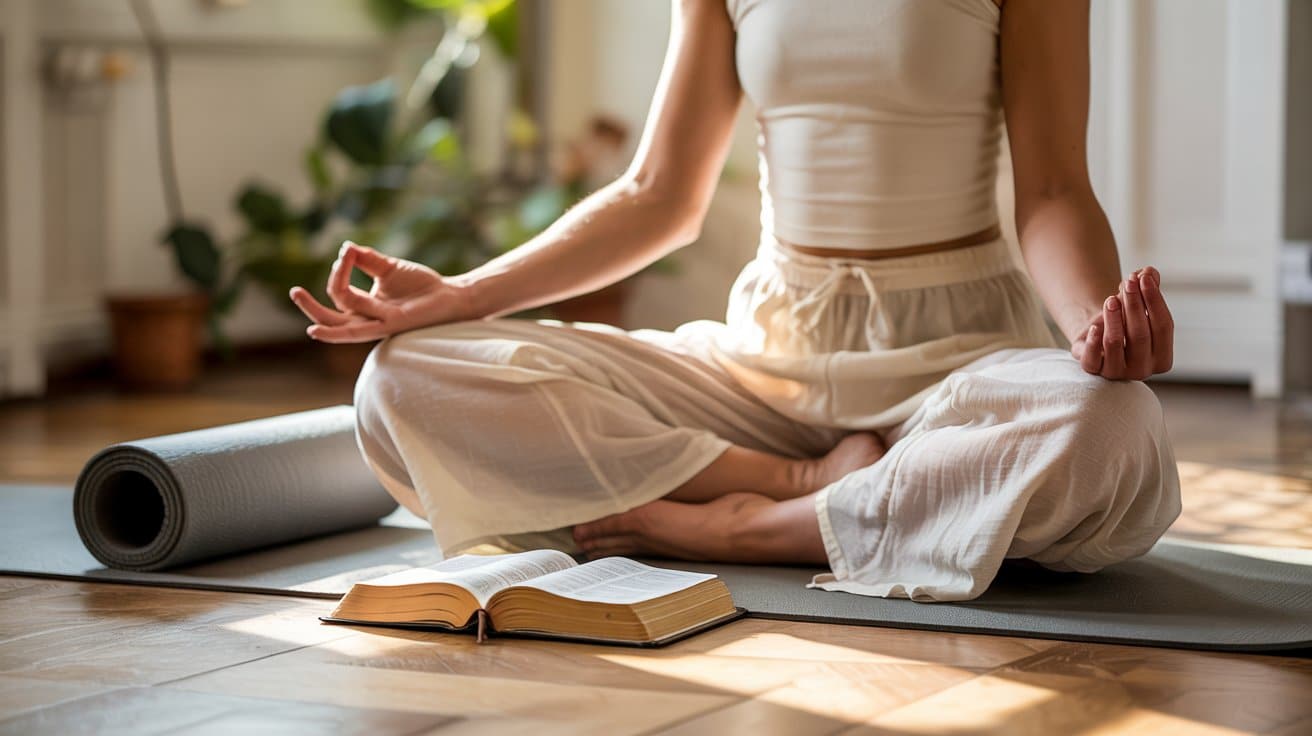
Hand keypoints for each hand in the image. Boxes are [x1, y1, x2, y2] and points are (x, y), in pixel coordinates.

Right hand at [289, 242, 472, 342]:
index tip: (345, 253)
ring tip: (299, 298)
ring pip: (341, 325)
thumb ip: (367, 260)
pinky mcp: (391, 326)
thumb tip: (345, 247)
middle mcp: (368, 318)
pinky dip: (338, 332)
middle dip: (310, 307)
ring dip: (320, 313)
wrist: (450, 295)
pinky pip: (360, 330)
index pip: (340, 293)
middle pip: (331, 317)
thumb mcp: (389, 268)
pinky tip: (318, 330)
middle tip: (294, 291)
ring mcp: (378, 324)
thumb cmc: (422, 285)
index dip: (339, 272)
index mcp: (366, 306)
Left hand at [1070, 266, 1173, 380]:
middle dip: (1133, 305)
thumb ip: (1148, 288)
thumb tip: (1149, 271)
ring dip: (1113, 317)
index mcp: (1163, 358)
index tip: (1144, 277)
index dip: (1155, 300)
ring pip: (1114, 344)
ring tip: (1110, 299)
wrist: (1098, 334)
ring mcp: (1117, 373)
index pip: (1164, 327)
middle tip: (1127, 282)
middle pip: (1140, 335)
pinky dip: (1093, 341)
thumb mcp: (1139, 304)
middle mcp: (1142, 370)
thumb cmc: (1126, 320)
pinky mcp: (1093, 371)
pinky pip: (1091, 360)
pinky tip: (1094, 326)